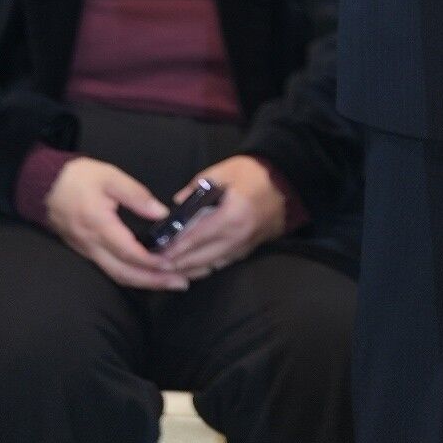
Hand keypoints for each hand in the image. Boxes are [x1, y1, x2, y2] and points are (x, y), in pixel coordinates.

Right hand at [43, 156, 192, 292]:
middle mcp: (93, 246)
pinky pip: (111, 271)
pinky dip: (131, 276)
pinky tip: (147, 276)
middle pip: (124, 272)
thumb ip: (136, 195)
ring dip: (144, 283)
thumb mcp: (110, 177)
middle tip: (181, 283)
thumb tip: (161, 212)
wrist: (45, 186)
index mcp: (99, 226)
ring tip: (170, 283)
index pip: (128, 251)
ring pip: (117, 275)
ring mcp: (88, 252)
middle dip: (153, 281)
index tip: (172, 264)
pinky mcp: (87, 252)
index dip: (150, 261)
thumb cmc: (78, 178)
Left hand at [164, 155, 287, 278]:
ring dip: (187, 270)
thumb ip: (197, 186)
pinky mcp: (247, 251)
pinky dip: (203, 269)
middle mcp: (237, 236)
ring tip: (166, 270)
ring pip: (209, 267)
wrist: (287, 182)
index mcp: (231, 215)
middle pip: (199, 258)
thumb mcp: (224, 171)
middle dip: (175, 264)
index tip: (156, 251)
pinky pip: (220, 265)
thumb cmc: (255, 173)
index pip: (195, 237)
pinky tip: (190, 268)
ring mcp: (243, 247)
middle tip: (154, 264)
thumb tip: (177, 203)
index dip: (173, 247)